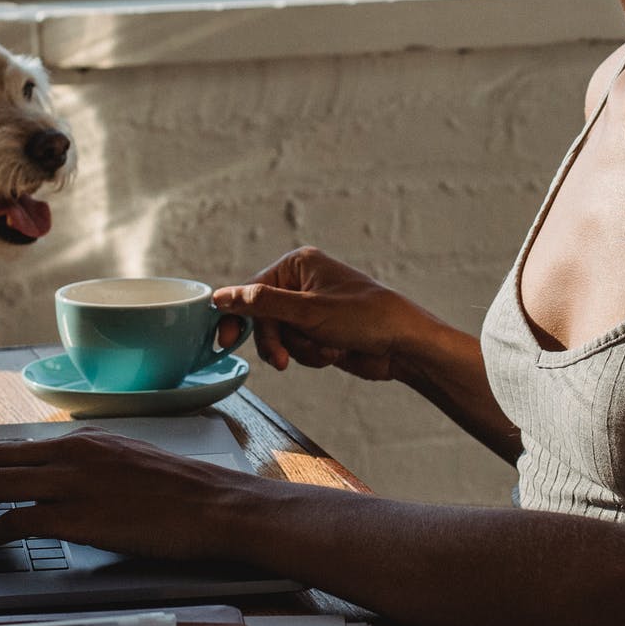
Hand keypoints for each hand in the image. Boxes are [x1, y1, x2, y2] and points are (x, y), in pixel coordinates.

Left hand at [0, 427, 259, 560]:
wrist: (216, 504)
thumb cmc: (184, 490)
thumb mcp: (133, 460)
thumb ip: (96, 464)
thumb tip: (68, 480)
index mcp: (86, 438)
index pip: (15, 445)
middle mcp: (73, 452)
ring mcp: (74, 483)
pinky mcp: (79, 517)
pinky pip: (14, 522)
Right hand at [213, 246, 431, 380]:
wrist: (403, 346)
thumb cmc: (364, 318)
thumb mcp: (307, 312)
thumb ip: (261, 304)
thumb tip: (221, 296)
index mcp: (297, 265)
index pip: (252, 290)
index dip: (237, 316)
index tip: (225, 340)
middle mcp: (302, 283)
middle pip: (264, 318)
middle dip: (278, 341)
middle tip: (281, 360)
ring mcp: (312, 309)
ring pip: (281, 337)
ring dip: (301, 350)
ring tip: (327, 349)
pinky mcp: (321, 332)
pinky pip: (298, 348)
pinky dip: (312, 356)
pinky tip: (335, 353)